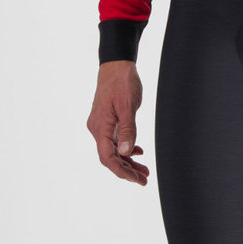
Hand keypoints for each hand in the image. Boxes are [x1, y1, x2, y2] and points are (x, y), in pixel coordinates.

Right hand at [86, 60, 150, 184]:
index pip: (108, 158)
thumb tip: (127, 152)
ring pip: (113, 150)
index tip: (136, 179)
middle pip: (110, 157)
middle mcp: (97, 128)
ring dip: (128, 161)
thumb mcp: (128, 106)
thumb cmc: (122, 82)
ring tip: (144, 170)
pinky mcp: (106, 120)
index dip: (122, 171)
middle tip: (144, 179)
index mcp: (100, 127)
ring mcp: (101, 125)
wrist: (116, 64)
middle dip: (127, 170)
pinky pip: (114, 140)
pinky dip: (125, 148)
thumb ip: (128, 130)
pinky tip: (137, 151)